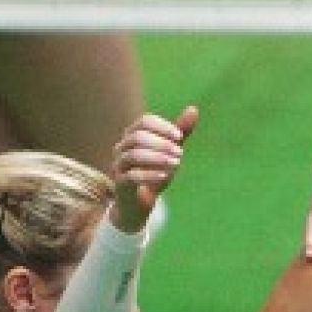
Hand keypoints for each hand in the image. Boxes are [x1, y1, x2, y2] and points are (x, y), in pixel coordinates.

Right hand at [110, 107, 197, 232]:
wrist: (139, 203)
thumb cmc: (154, 172)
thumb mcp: (170, 151)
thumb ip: (180, 132)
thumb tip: (194, 109)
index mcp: (132, 135)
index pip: (144, 121)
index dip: (162, 127)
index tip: (180, 137)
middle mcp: (121, 147)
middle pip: (137, 137)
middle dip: (161, 143)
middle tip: (181, 153)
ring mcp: (118, 165)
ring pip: (133, 155)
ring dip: (157, 158)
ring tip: (177, 163)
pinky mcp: (120, 183)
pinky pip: (131, 176)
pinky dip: (150, 174)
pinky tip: (166, 176)